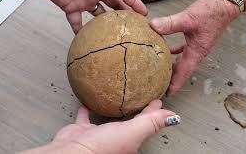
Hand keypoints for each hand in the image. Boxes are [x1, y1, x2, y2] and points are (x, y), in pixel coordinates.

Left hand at [0, 0, 146, 32]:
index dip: (134, 2)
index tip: (143, 12)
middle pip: (114, 5)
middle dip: (125, 14)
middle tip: (134, 25)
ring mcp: (84, 0)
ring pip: (99, 15)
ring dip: (106, 23)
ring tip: (115, 34)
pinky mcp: (71, 7)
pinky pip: (77, 21)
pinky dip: (80, 30)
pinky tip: (85, 38)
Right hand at [20, 100, 179, 153]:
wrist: (72, 152)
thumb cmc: (101, 148)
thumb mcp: (131, 132)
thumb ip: (150, 122)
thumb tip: (173, 117)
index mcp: (130, 139)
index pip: (146, 122)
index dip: (153, 111)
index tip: (157, 99)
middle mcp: (116, 138)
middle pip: (129, 120)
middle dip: (136, 108)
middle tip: (139, 96)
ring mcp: (99, 134)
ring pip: (109, 119)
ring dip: (115, 109)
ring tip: (118, 98)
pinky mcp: (83, 130)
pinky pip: (86, 116)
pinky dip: (87, 109)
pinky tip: (88, 101)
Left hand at [150, 0, 239, 95]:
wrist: (225, 4)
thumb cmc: (212, 12)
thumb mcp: (188, 19)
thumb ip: (170, 23)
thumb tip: (154, 26)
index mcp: (197, 52)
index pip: (184, 72)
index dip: (175, 84)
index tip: (167, 93)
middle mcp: (197, 52)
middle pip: (182, 69)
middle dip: (171, 78)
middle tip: (159, 85)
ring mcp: (197, 46)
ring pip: (182, 60)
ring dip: (172, 66)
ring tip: (160, 70)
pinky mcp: (197, 38)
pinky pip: (183, 50)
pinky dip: (174, 51)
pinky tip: (167, 49)